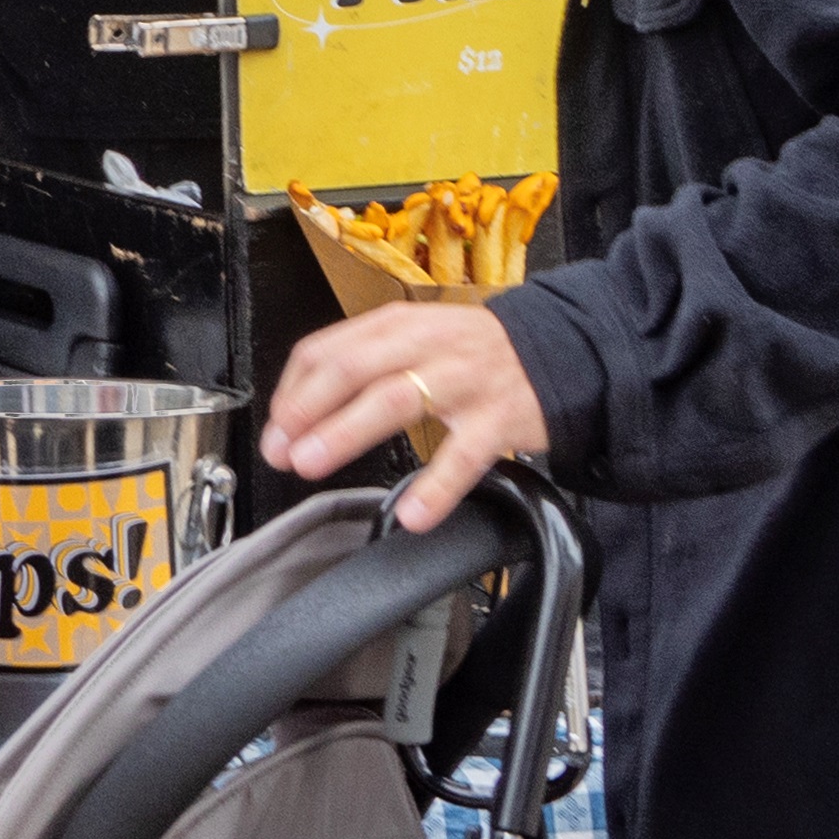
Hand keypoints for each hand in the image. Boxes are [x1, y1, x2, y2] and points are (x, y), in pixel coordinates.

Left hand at [263, 300, 554, 529]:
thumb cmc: (477, 352)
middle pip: (351, 369)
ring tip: (313, 463)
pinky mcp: (499, 418)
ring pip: (394, 399)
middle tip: (281, 449)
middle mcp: (426, 345)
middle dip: (306, 410)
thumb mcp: (417, 338)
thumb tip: (303, 410)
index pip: (327, 349)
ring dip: (346, 432)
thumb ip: (365, 363)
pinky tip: (412, 513)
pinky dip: (436, 486)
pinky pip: (463, 455)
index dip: (293, 390)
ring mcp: (463, 380)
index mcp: (398, 326)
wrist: (562, 352)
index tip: (276, 428)